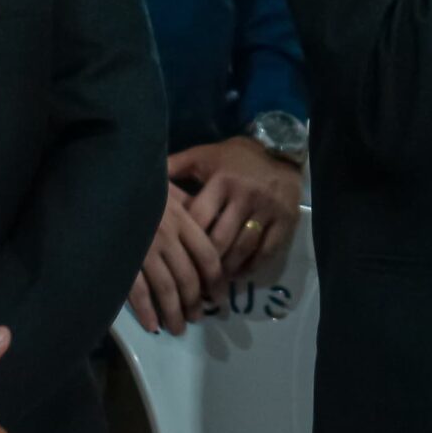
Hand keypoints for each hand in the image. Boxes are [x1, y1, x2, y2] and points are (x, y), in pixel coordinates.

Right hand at [127, 182, 221, 334]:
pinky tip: (153, 326)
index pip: (208, 257)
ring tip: (178, 328)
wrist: (106, 183)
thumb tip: (209, 230)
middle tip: (197, 318)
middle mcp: (168, 237)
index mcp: (183, 220)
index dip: (216, 281)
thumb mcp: (169, 193)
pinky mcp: (123, 260)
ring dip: (175, 313)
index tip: (219, 298)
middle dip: (195, 303)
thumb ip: (187, 210)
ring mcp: (145, 250)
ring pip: (166, 289)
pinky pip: (138, 291)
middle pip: (189, 278)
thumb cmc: (141, 188)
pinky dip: (146, 311)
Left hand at [174, 137, 301, 280]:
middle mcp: (245, 196)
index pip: (199, 218)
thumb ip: (177, 165)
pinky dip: (251, 266)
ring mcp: (268, 210)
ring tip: (213, 283)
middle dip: (204, 263)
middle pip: (221, 239)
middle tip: (192, 280)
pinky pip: (266, 252)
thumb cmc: (237, 157)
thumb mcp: (205, 155)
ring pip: (243, 249)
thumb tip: (145, 178)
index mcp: (223, 181)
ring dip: (226, 269)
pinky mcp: (286, 221)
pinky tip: (239, 274)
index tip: (173, 257)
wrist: (282, 149)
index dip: (185, 240)